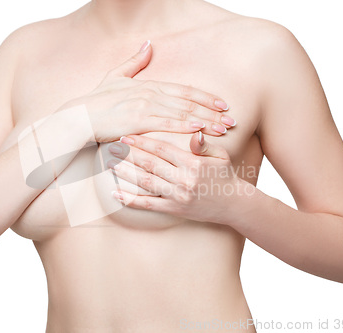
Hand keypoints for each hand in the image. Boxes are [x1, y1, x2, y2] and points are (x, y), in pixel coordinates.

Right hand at [62, 41, 235, 142]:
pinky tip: (200, 131)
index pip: (184, 91)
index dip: (205, 97)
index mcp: (149, 85)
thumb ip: (135, 61)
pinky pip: (166, 124)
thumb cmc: (95, 100)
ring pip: (182, 113)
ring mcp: (144, 106)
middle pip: (189, 102)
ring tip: (224, 129)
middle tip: (232, 119)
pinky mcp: (137, 120)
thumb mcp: (116, 76)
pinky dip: (185, 126)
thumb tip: (149, 43)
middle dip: (213, 111)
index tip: (223, 104)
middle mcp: (150, 93)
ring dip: (205, 121)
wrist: (78, 116)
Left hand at [106, 132, 254, 224]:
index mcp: (192, 163)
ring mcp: (177, 196)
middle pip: (149, 164)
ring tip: (109, 165)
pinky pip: (148, 205)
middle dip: (129, 154)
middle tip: (112, 147)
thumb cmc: (225, 175)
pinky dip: (130, 200)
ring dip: (125, 173)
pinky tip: (116, 194)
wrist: (233, 204)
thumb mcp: (219, 155)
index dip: (142, 141)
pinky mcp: (173, 209)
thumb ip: (203, 144)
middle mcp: (183, 179)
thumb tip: (193, 131)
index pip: (162, 149)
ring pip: (145, 182)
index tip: (127, 135)